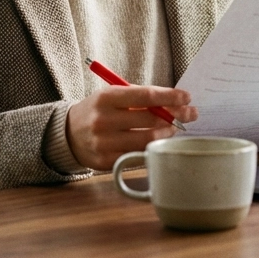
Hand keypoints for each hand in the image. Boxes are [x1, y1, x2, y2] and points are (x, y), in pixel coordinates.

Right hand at [65, 85, 197, 170]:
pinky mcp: (106, 162)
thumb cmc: (98, 110)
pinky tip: (158, 143)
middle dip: (175, 116)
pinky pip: (137, 156)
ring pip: (146, 140)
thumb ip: (139, 99)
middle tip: (190, 114)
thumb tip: (173, 103)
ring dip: (166, 133)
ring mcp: (104, 143)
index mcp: (106, 98)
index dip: (170, 96)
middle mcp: (103, 120)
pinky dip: (151, 148)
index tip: (186, 97)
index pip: (145, 96)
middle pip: (149, 119)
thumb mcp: (112, 96)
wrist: (68, 133)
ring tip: (174, 128)